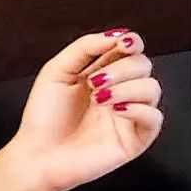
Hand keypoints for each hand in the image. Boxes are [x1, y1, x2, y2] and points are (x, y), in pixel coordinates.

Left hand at [7, 28, 163, 190]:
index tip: (122, 44)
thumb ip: (85, 47)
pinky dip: (138, 109)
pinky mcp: (134, 140)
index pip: (131, 50)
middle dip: (122, 68)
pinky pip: (154, 118)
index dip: (132, 42)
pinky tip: (116, 110)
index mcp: (102, 75)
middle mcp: (118, 93)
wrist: (36, 156)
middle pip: (143, 65)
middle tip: (94, 82)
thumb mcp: (56, 71)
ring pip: (152, 88)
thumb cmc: (42, 118)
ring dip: (127, 87)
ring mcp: (128, 116)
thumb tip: (118, 34)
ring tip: (99, 99)